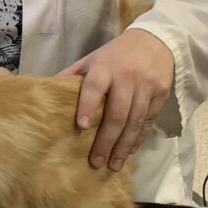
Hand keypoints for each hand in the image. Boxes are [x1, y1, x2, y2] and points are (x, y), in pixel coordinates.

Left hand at [58, 28, 173, 171]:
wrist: (154, 41)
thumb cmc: (115, 54)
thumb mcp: (92, 59)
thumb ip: (72, 75)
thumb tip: (46, 92)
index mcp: (105, 67)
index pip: (94, 87)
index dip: (87, 105)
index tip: (81, 126)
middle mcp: (126, 78)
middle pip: (117, 113)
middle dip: (107, 140)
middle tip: (97, 162)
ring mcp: (146, 87)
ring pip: (135, 121)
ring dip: (123, 146)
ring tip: (113, 165)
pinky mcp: (161, 95)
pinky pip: (148, 121)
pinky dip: (138, 138)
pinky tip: (129, 151)